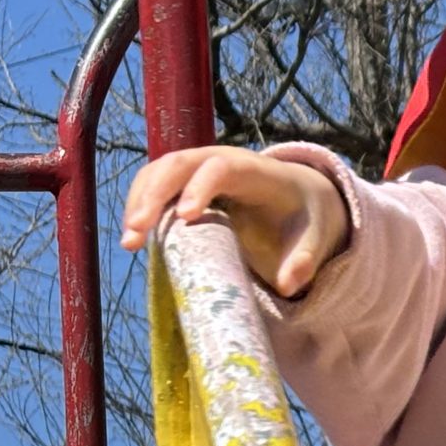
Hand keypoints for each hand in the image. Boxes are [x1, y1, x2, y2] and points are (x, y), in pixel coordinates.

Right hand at [120, 146, 349, 297]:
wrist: (299, 195)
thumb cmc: (304, 217)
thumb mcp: (314, 238)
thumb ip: (306, 260)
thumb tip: (288, 286)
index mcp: (256, 171)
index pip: (223, 168)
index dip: (201, 187)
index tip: (185, 216)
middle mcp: (222, 159)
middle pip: (180, 163)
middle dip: (155, 194)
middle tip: (137, 231)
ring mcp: (199, 165)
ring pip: (160, 171)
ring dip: (140, 201)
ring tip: (130, 241)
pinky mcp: (184, 178)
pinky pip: (155, 182)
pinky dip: (140, 204)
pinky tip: (135, 235)